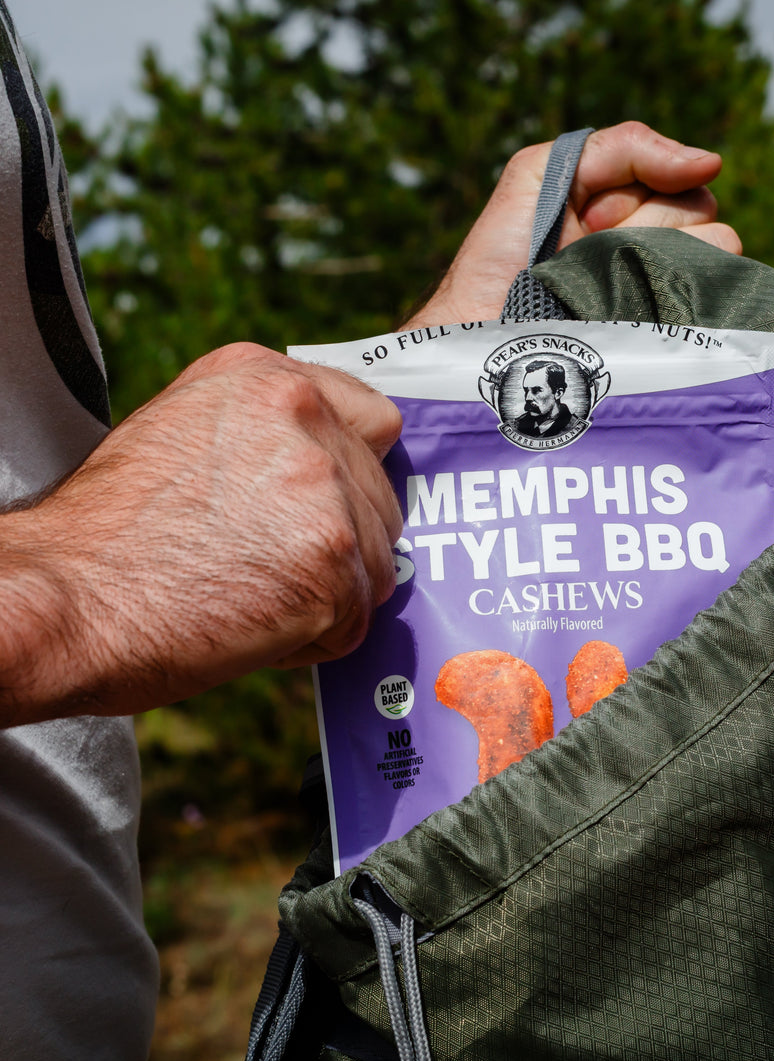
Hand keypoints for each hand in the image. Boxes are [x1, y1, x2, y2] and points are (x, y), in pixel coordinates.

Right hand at [0, 342, 401, 722]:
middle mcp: (305, 420)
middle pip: (380, 499)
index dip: (356, 472)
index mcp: (270, 380)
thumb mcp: (184, 432)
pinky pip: (354, 620)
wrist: (66, 599)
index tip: (330, 503)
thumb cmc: (111, 533)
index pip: (373, 419)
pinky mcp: (331, 562)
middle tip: (267, 565)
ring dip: (329, 593)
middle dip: (341, 541)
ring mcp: (324, 491)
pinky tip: (251, 626)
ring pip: (376, 563)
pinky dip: (312, 640)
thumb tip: (331, 462)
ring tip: (252, 595)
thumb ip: (268, 432)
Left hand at [402, 121, 741, 328]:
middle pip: (702, 210)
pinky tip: (624, 309)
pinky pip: (715, 297)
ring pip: (719, 249)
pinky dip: (675, 294)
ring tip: (601, 284)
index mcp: (632, 207)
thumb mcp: (543, 174)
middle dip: (638, 225)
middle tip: (585, 251)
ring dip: (655, 260)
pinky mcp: (671, 333)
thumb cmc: (502, 257)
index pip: (681, 178)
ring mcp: (669, 291)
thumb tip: (712, 162)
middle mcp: (658, 246)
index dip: (631, 194)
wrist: (483, 332)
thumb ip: (623, 147)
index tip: (586, 217)